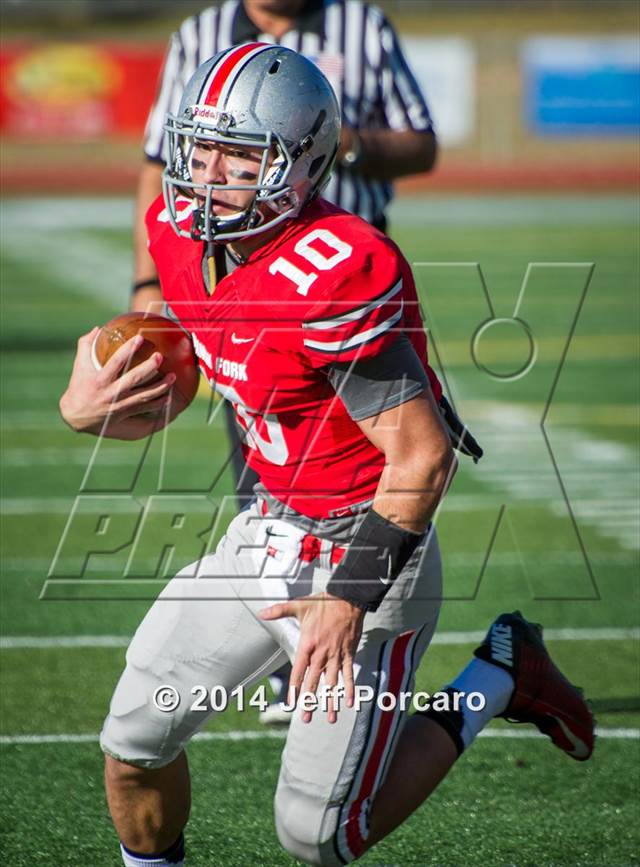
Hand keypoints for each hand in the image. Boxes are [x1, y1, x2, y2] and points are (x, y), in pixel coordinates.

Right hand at [59, 327, 175, 439]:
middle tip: (160, 356)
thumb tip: (98, 328)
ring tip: (173, 376)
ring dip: (161, 387)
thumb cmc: (78, 387)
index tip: (140, 338)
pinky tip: (169, 398)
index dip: (128, 349)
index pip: (116, 362)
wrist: (76, 417)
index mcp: (100, 379)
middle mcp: (111, 393)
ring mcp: (119, 405)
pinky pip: (145, 409)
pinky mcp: (125, 413)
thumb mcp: (79, 366)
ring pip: (144, 396)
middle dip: (149, 367)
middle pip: (134, 378)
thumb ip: (86, 345)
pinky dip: (158, 404)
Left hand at [259, 592, 363, 723]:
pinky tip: (350, 703)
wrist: (348, 598)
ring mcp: (336, 654)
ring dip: (331, 701)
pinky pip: (349, 674)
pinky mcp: (348, 653)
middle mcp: (322, 653)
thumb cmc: (323, 603)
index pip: (298, 671)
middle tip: (306, 719)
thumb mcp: (299, 605)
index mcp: (308, 644)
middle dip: (310, 701)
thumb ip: (279, 611)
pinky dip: (350, 688)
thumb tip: (261, 613)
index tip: (292, 703)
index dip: (294, 688)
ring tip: (331, 718)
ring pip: (332, 682)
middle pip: (314, 681)